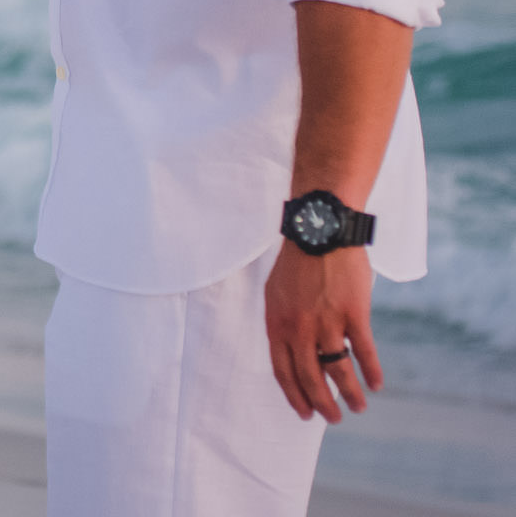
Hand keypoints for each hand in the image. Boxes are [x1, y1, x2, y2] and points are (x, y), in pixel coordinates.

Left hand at [265, 242, 378, 421]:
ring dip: (349, 393)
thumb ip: (282, 324)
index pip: (282, 370)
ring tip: (357, 408)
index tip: (304, 413)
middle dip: (321, 402)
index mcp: (276, 322)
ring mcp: (326, 320)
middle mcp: (299, 326)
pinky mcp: (353, 313)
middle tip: (332, 418)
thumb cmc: (297, 263)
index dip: (294, 395)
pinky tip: (376, 385)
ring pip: (338, 369)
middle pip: (309, 376)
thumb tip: (289, 354)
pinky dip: (371, 371)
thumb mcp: (276, 293)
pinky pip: (364, 350)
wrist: (320, 232)